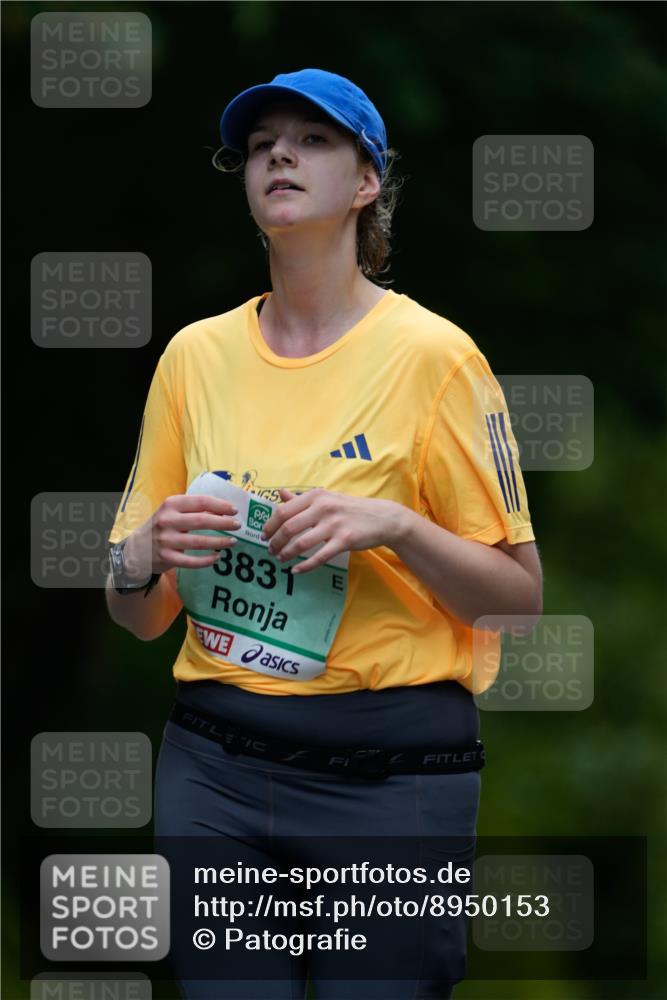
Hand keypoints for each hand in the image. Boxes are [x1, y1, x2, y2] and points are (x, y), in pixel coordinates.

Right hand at [123, 494, 240, 576]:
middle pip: (201, 521)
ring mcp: (166, 540)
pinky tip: (217, 557)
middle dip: (223, 523)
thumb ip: (192, 510)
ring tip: (232, 542)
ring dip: (219, 542)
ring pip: (199, 542)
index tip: (234, 510)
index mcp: (171, 504)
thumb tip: (223, 511)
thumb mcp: (172, 512)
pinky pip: (191, 561)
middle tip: (237, 526)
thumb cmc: (162, 527)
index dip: (220, 506)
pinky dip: (206, 560)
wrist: (136, 548)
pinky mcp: (166, 558)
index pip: (200, 502)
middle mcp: (167, 520)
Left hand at [260, 487, 402, 574]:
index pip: (283, 510)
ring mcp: (334, 524)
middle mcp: (323, 508)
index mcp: (316, 496)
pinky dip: (304, 566)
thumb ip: (302, 499)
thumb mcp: (327, 498)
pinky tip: (296, 570)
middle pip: (288, 527)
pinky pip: (319, 557)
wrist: (383, 518)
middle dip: (275, 542)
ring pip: (301, 543)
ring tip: (281, 559)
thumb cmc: (351, 509)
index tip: (264, 535)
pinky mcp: (345, 540)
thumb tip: (279, 494)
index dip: (270, 525)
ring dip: (286, 554)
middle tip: (270, 551)